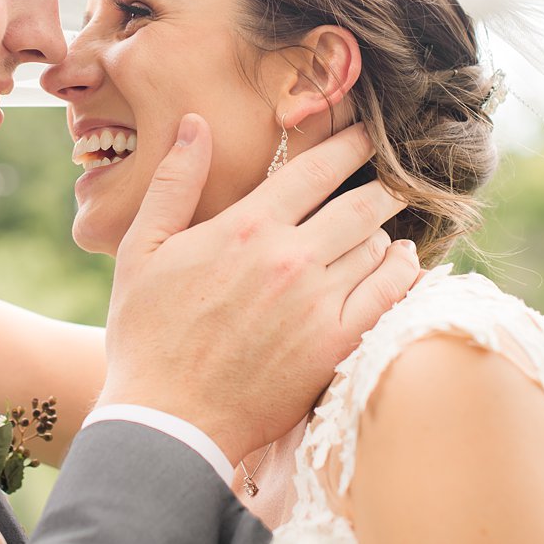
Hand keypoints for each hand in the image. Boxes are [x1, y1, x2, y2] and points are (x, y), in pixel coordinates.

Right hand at [100, 115, 419, 464]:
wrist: (167, 420)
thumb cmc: (146, 334)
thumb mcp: (140, 249)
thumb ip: (174, 182)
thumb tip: (195, 124)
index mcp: (245, 228)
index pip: (317, 168)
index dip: (349, 145)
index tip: (365, 134)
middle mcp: (290, 259)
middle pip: (362, 203)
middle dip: (382, 184)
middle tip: (394, 178)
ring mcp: (318, 305)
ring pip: (378, 247)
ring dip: (384, 232)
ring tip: (382, 229)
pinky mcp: (336, 347)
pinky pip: (389, 295)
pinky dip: (403, 273)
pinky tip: (401, 266)